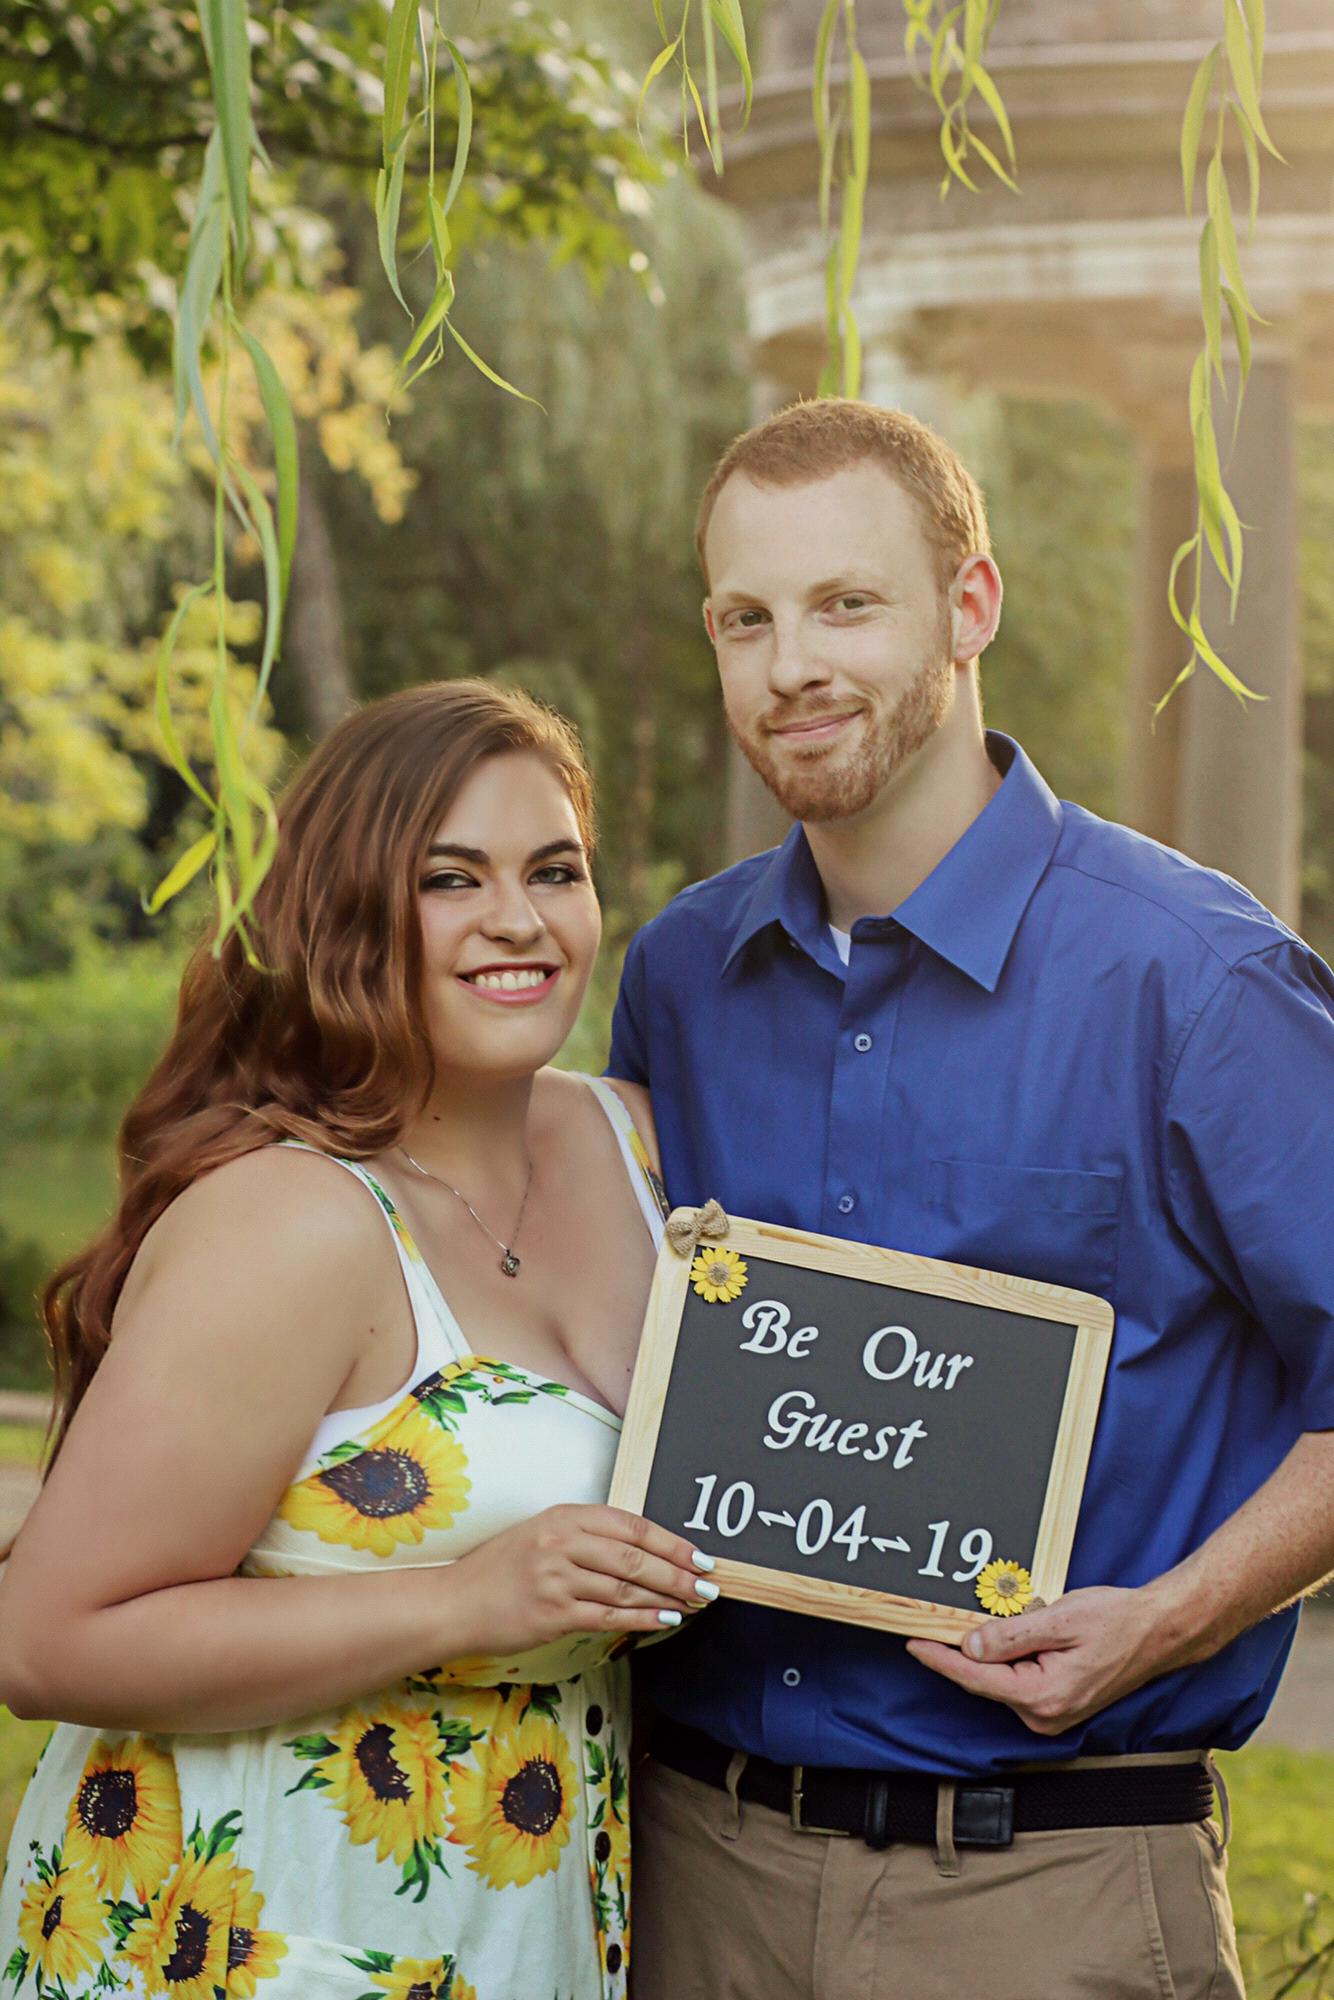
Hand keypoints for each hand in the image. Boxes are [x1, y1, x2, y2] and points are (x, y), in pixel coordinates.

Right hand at [450, 1504, 712, 1657]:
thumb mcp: (540, 1535)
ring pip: (625, 1586)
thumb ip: (584, 1538)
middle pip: (635, 1556)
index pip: (631, 1524)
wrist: (454, 1602)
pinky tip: (664, 1620)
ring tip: (694, 1604)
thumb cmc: (499, 1570)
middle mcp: (562, 1541)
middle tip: (708, 1584)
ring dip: (666, 1597)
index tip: (699, 1555)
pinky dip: (641, 1618)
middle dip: (678, 1572)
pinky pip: (607, 1614)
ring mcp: (557, 1577)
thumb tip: (639, 1552)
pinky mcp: (552, 1612)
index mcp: (564, 1516)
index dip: (671, 1541)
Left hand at [906, 1585, 1169, 1735]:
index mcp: (1042, 1696)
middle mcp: (1044, 1714)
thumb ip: (1011, 1636)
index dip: (940, 1658)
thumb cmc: (1115, 1621)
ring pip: (1000, 1679)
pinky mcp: (1057, 1704)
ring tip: (988, 1619)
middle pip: (985, 1680)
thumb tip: (970, 1647)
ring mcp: (1051, 1713)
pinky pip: (1017, 1680)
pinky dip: (1007, 1659)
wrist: (1157, 1631)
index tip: (912, 1643)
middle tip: (938, 1619)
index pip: (975, 1677)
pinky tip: (1007, 1636)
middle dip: (962, 1650)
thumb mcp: (1058, 1620)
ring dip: (989, 1653)